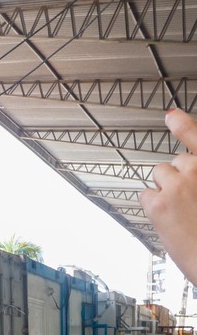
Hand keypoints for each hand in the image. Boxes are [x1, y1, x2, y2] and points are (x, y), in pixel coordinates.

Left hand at [139, 109, 196, 279]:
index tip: (171, 116)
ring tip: (179, 211)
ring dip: (164, 189)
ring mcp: (179, 184)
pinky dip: (152, 206)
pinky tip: (167, 219)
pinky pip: (146, 195)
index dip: (183, 125)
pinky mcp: (159, 202)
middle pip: (175, 161)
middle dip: (177, 176)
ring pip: (159, 175)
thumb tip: (188, 172)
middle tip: (187, 201)